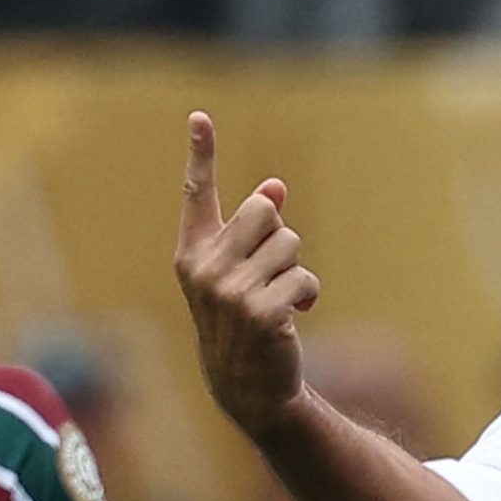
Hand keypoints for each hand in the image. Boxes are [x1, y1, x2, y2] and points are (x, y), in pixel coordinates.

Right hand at [175, 113, 320, 440]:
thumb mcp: (243, 271)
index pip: (198, 195)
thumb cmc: (244, 318)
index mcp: (192, 253)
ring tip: (280, 298)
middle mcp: (203, 268)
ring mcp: (229, 292)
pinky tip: (295, 316)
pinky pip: (303, 277)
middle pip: (263, 211)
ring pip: (289, 243)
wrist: (246, 383)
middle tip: (269, 274)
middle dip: (280, 237)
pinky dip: (308, 294)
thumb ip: (255, 230)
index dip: (201, 153)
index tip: (200, 117)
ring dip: (296, 269)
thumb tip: (276, 187)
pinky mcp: (260, 312)